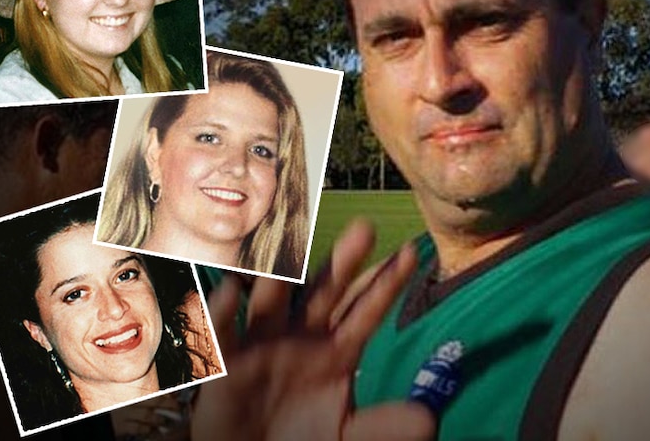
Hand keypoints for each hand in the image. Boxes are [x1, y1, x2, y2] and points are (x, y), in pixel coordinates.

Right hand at [190, 220, 435, 440]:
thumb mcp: (349, 435)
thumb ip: (384, 427)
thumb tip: (427, 419)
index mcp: (337, 348)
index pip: (366, 309)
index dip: (387, 282)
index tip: (411, 252)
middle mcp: (302, 335)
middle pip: (325, 292)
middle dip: (343, 262)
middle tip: (364, 228)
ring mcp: (263, 344)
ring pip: (271, 301)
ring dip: (279, 275)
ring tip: (291, 247)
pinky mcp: (226, 363)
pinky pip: (223, 334)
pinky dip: (221, 312)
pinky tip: (229, 290)